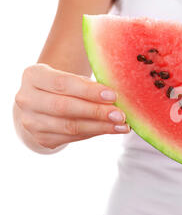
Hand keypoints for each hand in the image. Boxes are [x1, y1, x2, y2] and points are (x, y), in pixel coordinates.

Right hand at [14, 63, 129, 150]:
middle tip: (120, 114)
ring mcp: (31, 121)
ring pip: (70, 126)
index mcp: (33, 76)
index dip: (88, 91)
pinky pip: (72, 137)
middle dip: (96, 111)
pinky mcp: (41, 138)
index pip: (62, 83)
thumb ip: (88, 85)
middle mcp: (26, 99)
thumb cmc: (64, 87)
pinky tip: (112, 129)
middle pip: (64, 107)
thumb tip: (116, 98)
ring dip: (100, 126)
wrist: (42, 106)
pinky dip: (95, 133)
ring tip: (121, 125)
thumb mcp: (71, 79)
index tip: (113, 95)